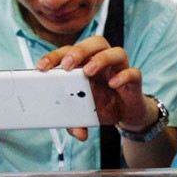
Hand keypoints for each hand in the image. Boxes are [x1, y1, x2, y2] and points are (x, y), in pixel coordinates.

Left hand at [35, 36, 157, 139]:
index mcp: (86, 63)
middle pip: (94, 43)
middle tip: (66, 66)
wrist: (127, 114)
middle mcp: (104, 61)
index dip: (55, 56)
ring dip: (101, 59)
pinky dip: (123, 76)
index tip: (42, 67)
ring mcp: (120, 69)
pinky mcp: (135, 80)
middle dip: (79, 51)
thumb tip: (78, 133)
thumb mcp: (84, 114)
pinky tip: (113, 84)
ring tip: (88, 71)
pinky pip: (133, 72)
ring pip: (116, 51)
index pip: (70, 51)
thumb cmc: (102, 106)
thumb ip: (76, 122)